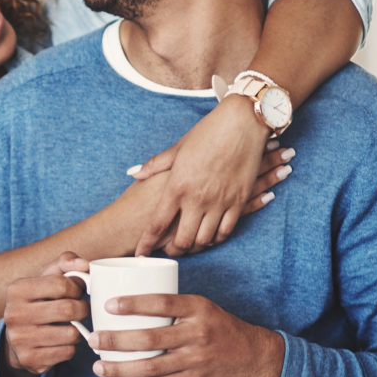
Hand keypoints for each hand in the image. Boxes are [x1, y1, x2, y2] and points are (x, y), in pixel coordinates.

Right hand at [2, 252, 89, 376]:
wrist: (17, 338)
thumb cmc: (38, 301)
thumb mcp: (45, 278)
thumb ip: (65, 263)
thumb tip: (85, 265)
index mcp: (17, 289)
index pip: (61, 284)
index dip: (76, 287)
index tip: (77, 291)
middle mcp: (14, 314)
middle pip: (67, 309)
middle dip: (83, 309)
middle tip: (82, 310)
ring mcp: (20, 339)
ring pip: (70, 334)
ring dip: (78, 330)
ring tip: (72, 326)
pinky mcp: (30, 359)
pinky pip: (67, 352)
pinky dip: (71, 347)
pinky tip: (62, 341)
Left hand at [87, 292, 284, 376]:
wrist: (253, 355)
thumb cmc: (218, 326)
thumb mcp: (201, 307)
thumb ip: (172, 306)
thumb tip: (128, 299)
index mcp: (197, 308)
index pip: (162, 302)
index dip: (134, 303)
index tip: (109, 305)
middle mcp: (197, 333)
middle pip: (150, 338)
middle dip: (116, 340)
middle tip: (93, 339)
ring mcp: (195, 359)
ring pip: (151, 367)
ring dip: (120, 368)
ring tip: (98, 366)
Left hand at [130, 97, 292, 255]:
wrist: (242, 122)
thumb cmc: (208, 132)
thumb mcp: (178, 148)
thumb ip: (155, 165)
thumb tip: (134, 173)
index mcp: (177, 186)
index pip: (157, 224)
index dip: (146, 244)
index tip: (140, 255)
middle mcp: (197, 198)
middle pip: (182, 239)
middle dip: (173, 250)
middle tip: (168, 251)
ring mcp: (220, 201)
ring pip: (205, 239)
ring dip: (195, 246)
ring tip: (189, 246)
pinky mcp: (239, 200)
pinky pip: (226, 230)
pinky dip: (217, 238)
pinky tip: (211, 237)